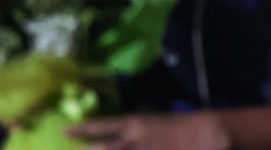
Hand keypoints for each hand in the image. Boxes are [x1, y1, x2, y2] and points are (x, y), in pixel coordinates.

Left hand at [68, 112, 228, 149]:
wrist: (206, 133)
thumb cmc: (179, 127)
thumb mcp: (154, 126)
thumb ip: (133, 133)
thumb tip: (115, 138)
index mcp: (136, 124)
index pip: (103, 126)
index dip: (84, 130)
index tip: (64, 132)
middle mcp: (134, 139)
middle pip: (103, 148)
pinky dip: (117, 149)